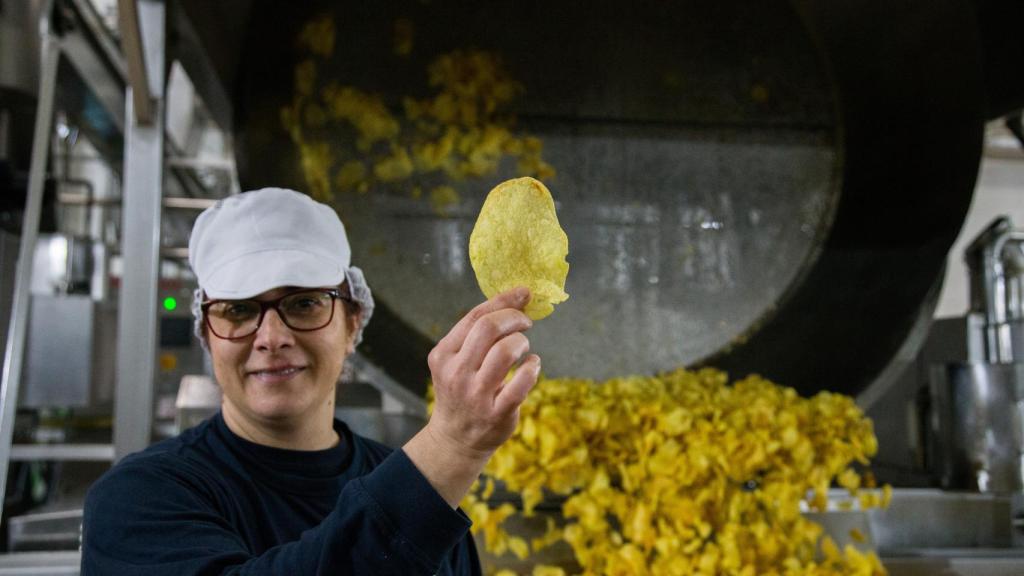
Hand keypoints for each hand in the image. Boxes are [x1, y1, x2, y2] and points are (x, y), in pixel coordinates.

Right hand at [425, 286, 540, 462]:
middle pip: (488, 328)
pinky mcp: (496, 413)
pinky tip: (532, 366)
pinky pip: (521, 383)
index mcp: (443, 354)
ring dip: (522, 342)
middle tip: (525, 322)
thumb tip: (515, 299)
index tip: (523, 292)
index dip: (502, 300)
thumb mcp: (456, 361)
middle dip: (514, 318)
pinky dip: (532, 368)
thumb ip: (477, 334)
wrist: (455, 438)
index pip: (474, 317)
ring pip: (505, 352)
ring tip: (524, 347)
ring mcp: (476, 395)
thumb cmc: (462, 389)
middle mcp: (456, 373)